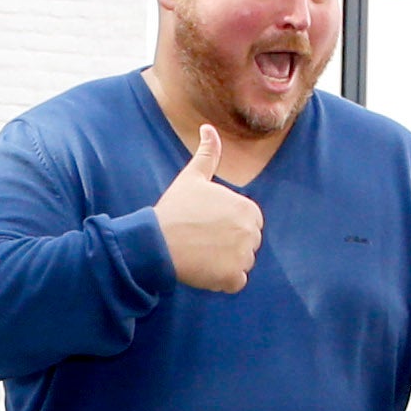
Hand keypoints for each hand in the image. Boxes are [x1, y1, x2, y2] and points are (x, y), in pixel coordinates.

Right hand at [155, 126, 264, 293]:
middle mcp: (252, 232)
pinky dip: (221, 281)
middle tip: (201, 240)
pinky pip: (235, 282)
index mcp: (248, 209)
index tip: (206, 225)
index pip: (248, 224)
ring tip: (200, 253)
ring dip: (224, 263)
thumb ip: (208, 153)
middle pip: (247, 244)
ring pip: (241, 264)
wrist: (157, 241)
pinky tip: (202, 269)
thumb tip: (208, 127)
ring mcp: (244, 256)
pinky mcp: (233, 278)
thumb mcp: (192, 177)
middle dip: (227, 245)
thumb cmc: (175, 209)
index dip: (226, 226)